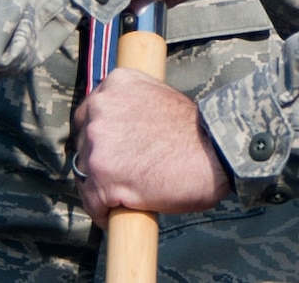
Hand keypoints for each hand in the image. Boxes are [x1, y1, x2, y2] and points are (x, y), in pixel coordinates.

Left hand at [73, 68, 231, 223]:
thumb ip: (130, 105)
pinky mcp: (103, 178)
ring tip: (122, 195)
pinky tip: (118, 214)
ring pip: (84, 174)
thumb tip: (118, 128)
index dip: (98, 137)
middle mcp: (100, 108)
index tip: (109, 150)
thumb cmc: (195, 130)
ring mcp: (99, 144)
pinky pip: (92, 203)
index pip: (88, 114)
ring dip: (99, 187)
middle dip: (98, 160)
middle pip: (82, 143)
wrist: (216, 151)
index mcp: (115, 84)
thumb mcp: (157, 96)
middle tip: (121, 174)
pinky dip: (103, 213)